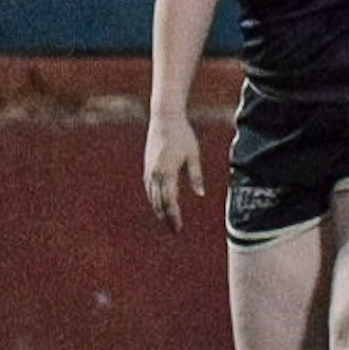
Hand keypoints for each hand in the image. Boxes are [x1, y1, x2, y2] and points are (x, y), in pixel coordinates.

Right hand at [143, 116, 205, 232]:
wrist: (164, 119)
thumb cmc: (183, 136)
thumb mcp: (193, 155)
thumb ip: (196, 175)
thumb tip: (200, 194)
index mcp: (167, 172)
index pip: (170, 201)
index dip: (174, 216)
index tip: (178, 228)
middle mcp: (155, 173)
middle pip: (159, 202)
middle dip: (166, 217)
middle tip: (174, 230)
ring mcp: (149, 170)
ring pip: (152, 196)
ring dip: (159, 209)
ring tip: (167, 220)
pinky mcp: (148, 166)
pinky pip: (150, 187)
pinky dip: (154, 198)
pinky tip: (159, 204)